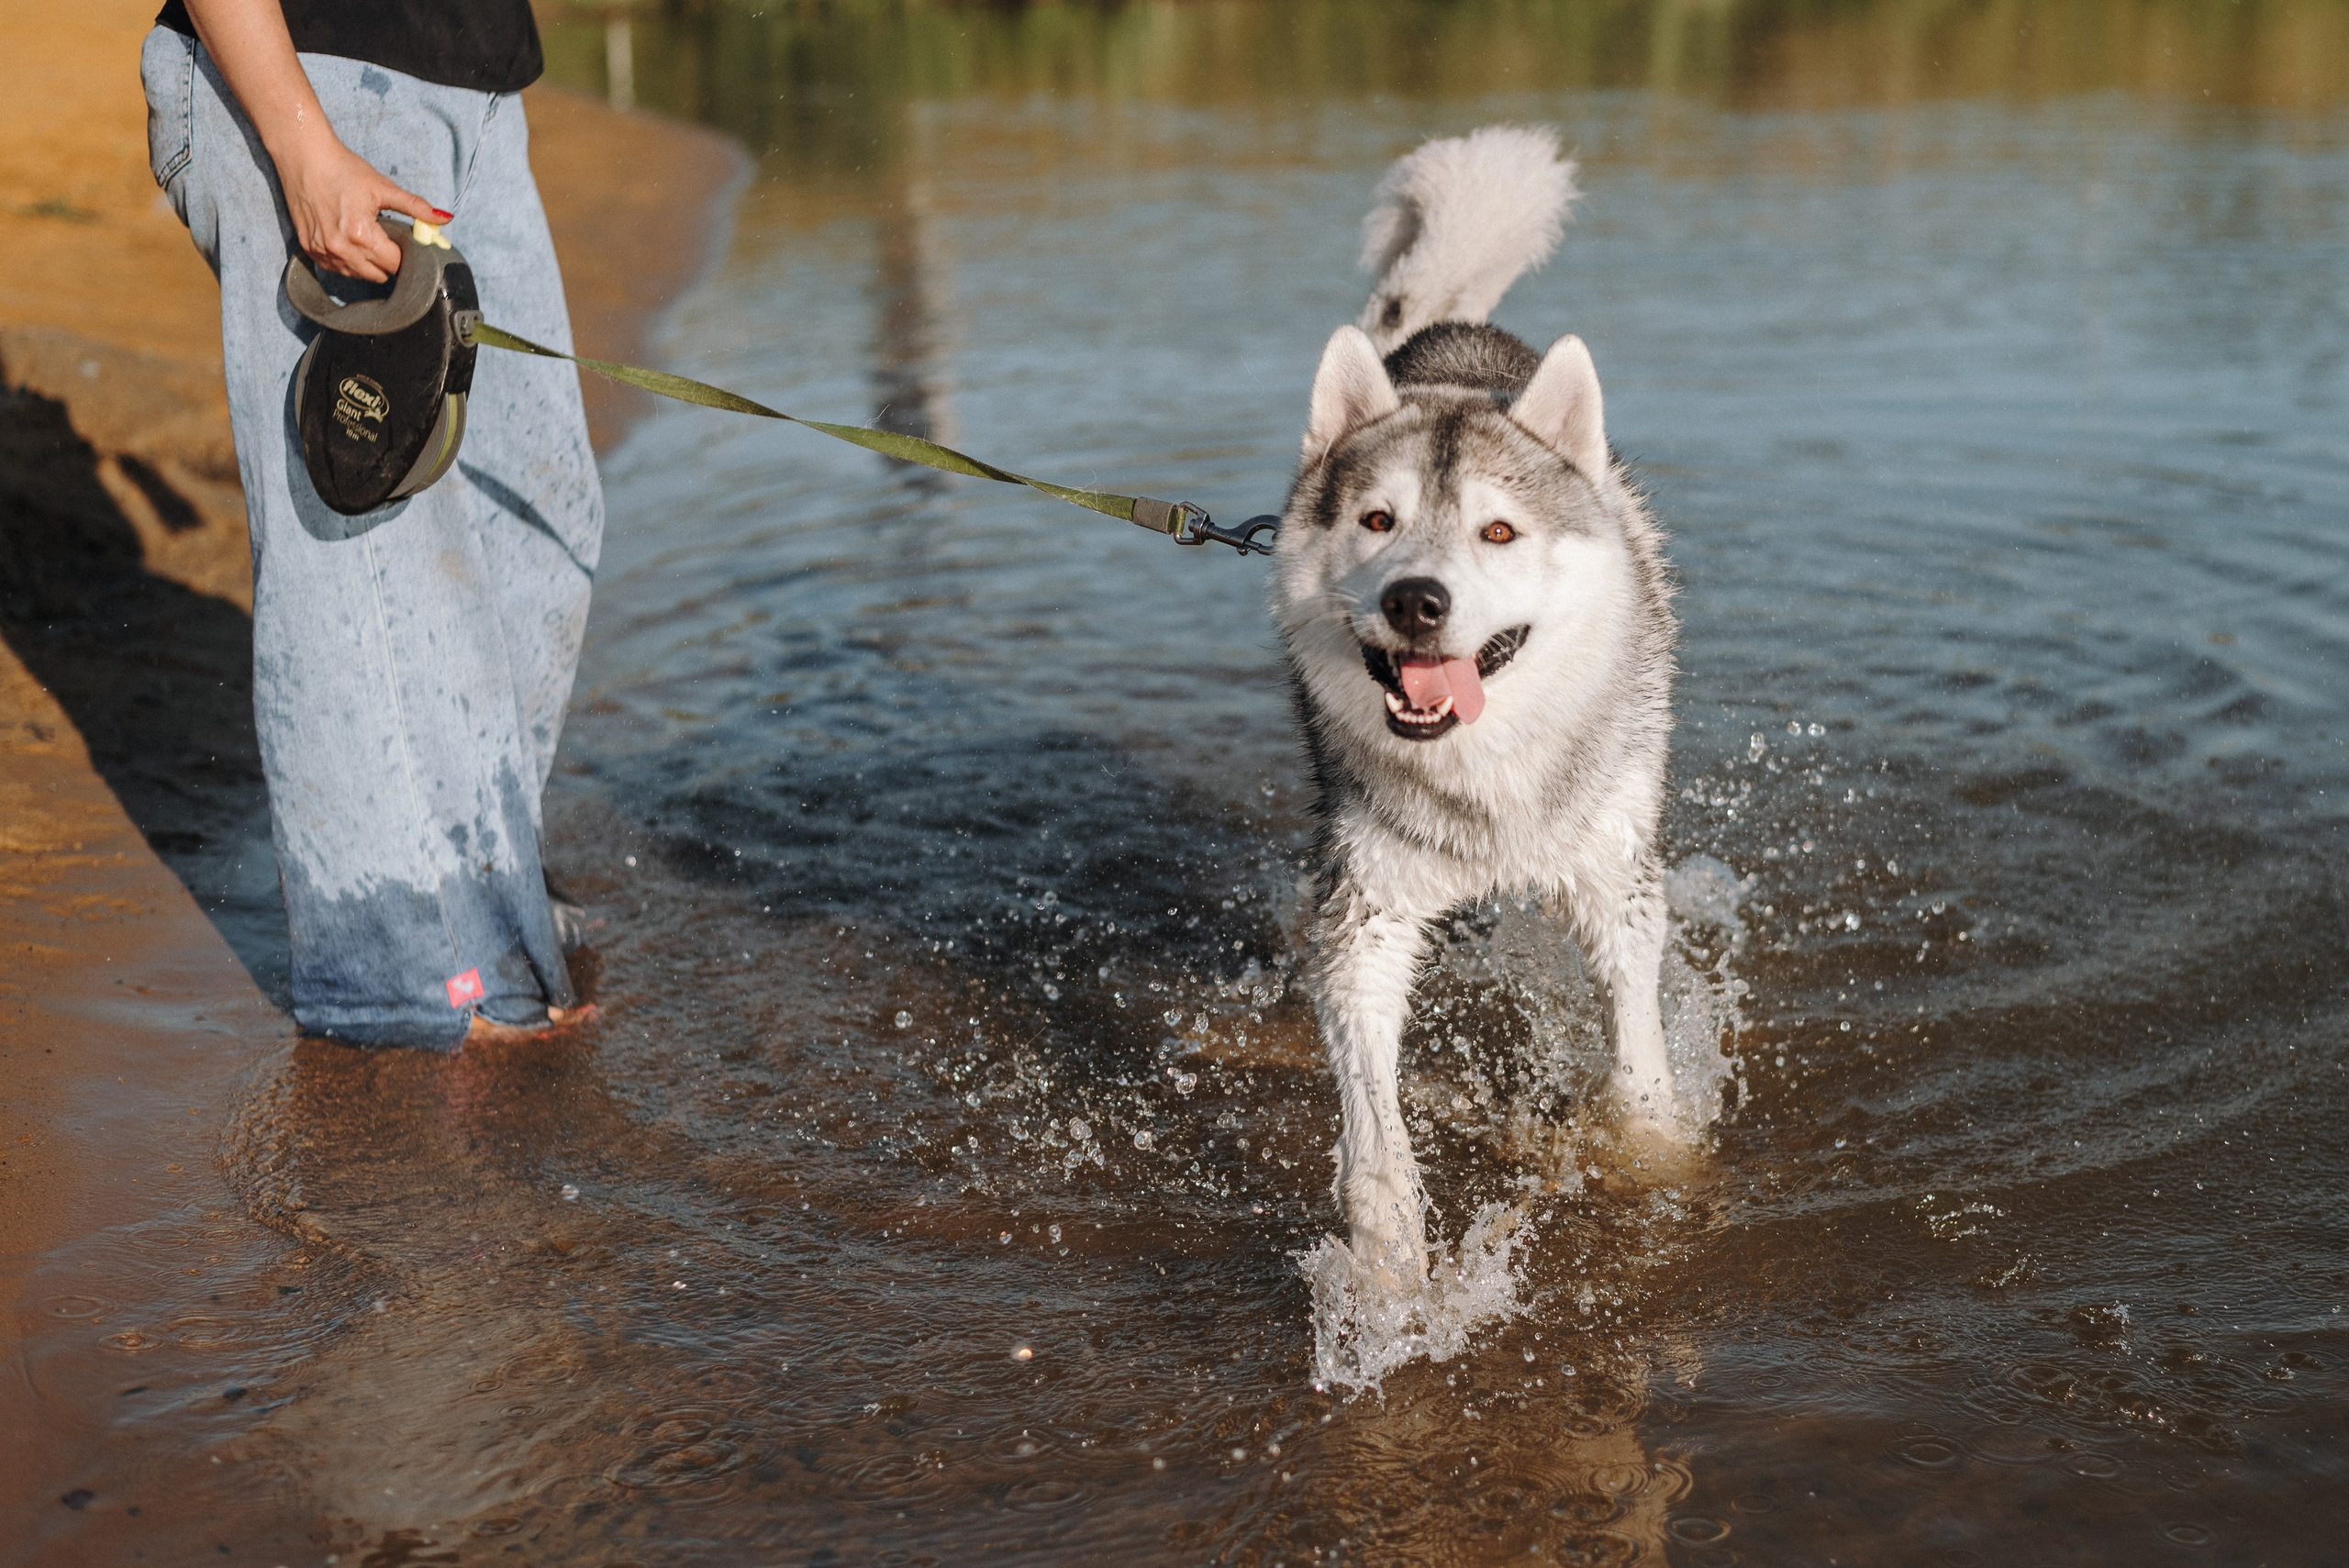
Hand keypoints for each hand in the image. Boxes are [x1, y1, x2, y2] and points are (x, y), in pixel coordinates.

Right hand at [276, 132, 449, 282]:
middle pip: (377, 274)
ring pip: (356, 275)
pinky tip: (350, 241)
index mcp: (361, 235)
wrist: (304, 156)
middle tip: (388, 239)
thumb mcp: (383, 187)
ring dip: (367, 264)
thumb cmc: (343, 169)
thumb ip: (416, 207)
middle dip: (388, 261)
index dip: (405, 255)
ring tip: (367, 238)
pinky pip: (335, 268)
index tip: (405, 244)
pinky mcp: (309, 248)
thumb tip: (445, 218)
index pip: (395, 264)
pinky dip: (346, 261)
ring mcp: (322, 250)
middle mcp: (340, 248)